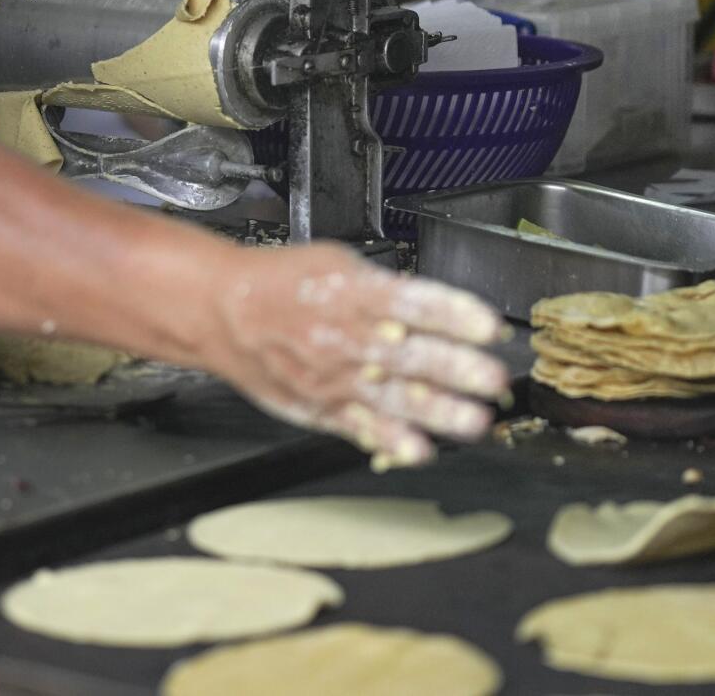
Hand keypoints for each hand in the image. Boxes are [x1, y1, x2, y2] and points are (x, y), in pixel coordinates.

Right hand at [203, 243, 507, 467]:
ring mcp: (330, 375)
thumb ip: (384, 287)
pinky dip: (389, 440)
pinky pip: (358, 425)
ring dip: (436, 411)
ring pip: (389, 396)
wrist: (220, 310)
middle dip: (456, 368)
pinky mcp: (318, 404)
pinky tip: (418, 450)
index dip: (453, 314)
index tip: (489, 326)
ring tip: (473, 421)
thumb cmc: (280, 283)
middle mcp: (342, 335)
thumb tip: (436, 308)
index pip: (411, 302)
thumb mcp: (336, 263)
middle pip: (407, 354)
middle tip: (494, 378)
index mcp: (350, 292)